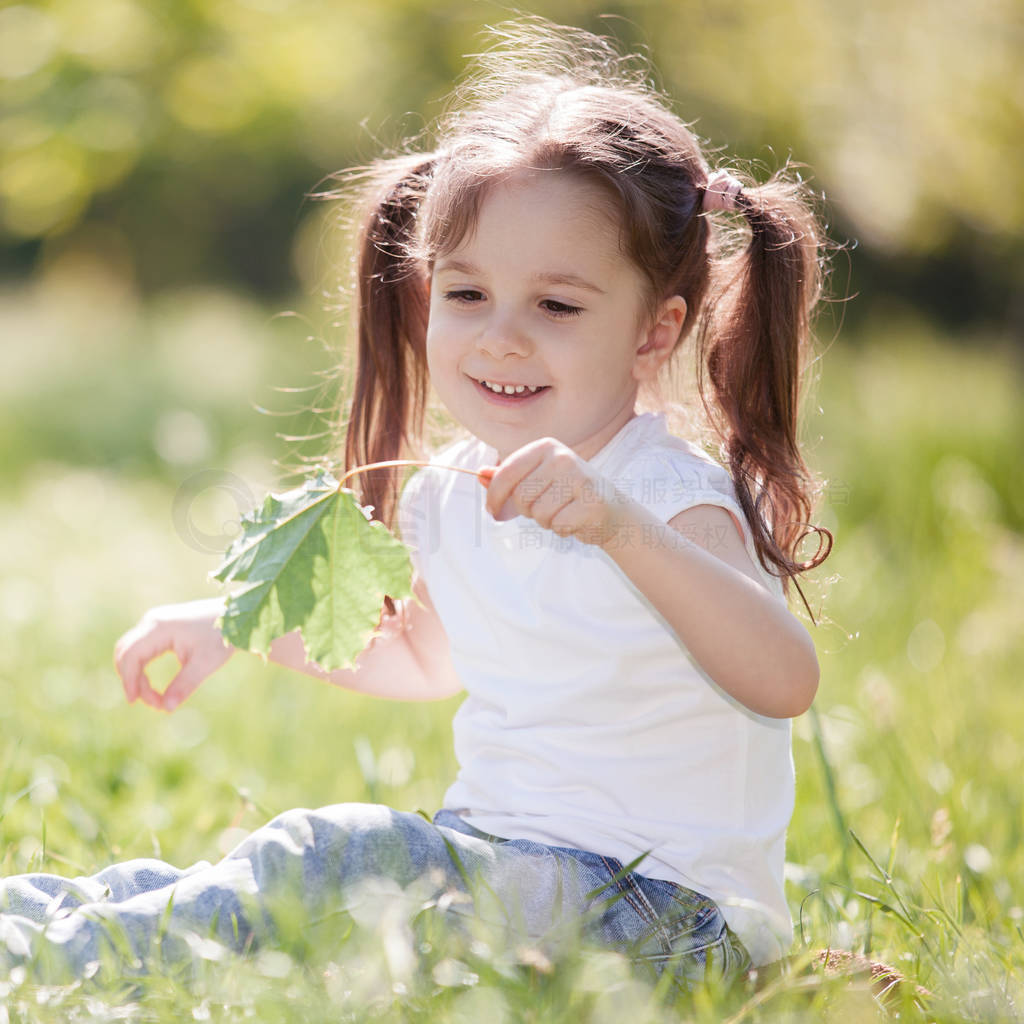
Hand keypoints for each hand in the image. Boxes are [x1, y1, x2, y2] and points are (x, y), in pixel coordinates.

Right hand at [114, 597, 234, 711]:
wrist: (235, 616)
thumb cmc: (222, 637)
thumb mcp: (206, 663)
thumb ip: (185, 685)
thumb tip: (167, 709)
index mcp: (160, 627)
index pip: (131, 655)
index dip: (129, 680)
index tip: (135, 702)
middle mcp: (152, 621)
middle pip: (125, 653)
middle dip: (132, 680)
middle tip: (152, 702)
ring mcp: (154, 622)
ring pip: (131, 651)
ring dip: (136, 676)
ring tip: (156, 698)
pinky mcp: (159, 626)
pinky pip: (140, 648)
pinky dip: (141, 668)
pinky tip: (151, 685)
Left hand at [482, 437, 626, 547]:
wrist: (613, 510)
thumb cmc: (567, 494)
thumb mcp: (537, 479)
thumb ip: (508, 477)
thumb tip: (480, 474)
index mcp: (546, 447)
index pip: (506, 473)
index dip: (494, 496)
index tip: (492, 510)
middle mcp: (563, 458)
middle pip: (521, 496)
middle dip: (527, 510)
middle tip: (545, 507)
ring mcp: (580, 479)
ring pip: (538, 513)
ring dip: (546, 521)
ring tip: (563, 511)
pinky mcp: (592, 503)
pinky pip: (558, 525)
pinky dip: (562, 529)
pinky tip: (575, 520)